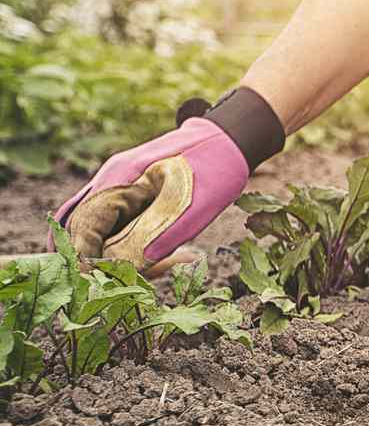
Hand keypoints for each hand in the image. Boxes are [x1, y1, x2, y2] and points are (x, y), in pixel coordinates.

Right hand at [55, 87, 283, 263]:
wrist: (228, 141)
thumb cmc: (215, 167)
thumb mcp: (193, 208)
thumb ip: (157, 237)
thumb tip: (124, 271)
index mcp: (118, 179)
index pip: (81, 226)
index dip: (86, 259)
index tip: (101, 284)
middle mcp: (108, 184)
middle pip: (83, 232)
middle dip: (103, 262)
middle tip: (141, 278)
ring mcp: (116, 190)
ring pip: (99, 234)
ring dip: (122, 258)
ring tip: (168, 265)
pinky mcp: (128, 199)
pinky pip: (117, 230)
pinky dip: (134, 249)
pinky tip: (170, 257)